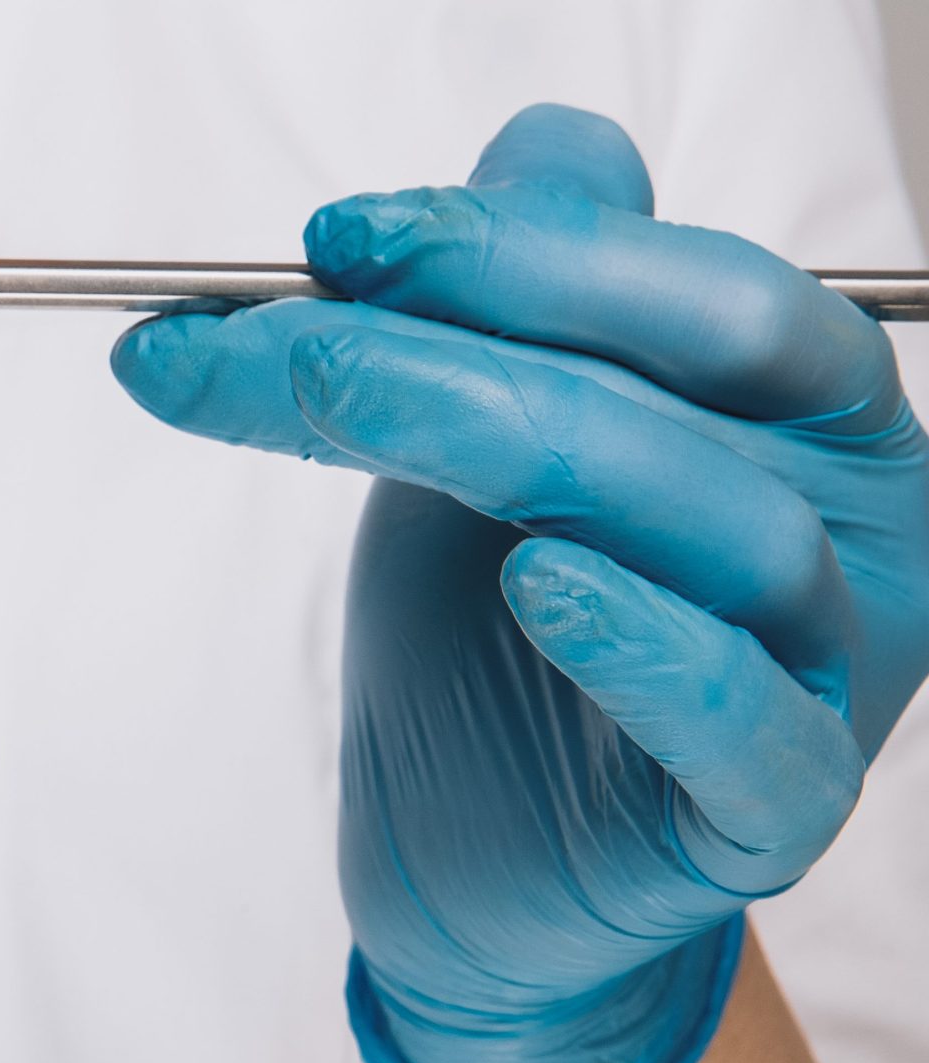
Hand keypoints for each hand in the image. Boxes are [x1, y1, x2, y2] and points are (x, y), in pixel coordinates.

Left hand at [110, 104, 928, 1062]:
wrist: (469, 859)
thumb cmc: (487, 638)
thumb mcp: (477, 444)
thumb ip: (517, 299)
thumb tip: (544, 137)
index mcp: (794, 410)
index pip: (690, 287)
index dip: (516, 242)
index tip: (329, 238)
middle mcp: (847, 521)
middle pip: (695, 382)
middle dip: (476, 330)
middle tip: (280, 331)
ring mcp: (828, 669)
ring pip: (724, 530)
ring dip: (521, 448)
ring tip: (353, 406)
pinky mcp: (775, 810)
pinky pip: (749, 726)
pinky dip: (654, 652)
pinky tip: (542, 586)